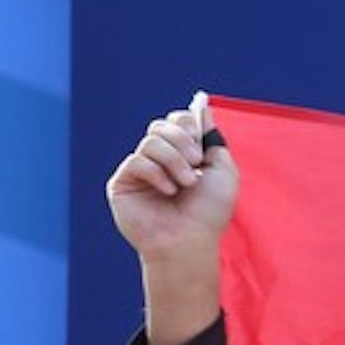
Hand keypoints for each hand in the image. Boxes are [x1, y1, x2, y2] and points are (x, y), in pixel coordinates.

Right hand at [106, 94, 234, 344]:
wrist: (190, 240)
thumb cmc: (208, 212)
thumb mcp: (222, 170)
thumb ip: (211, 137)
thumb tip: (201, 103)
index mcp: (181, 154)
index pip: (178, 120)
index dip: (189, 125)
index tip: (201, 147)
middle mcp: (158, 159)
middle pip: (162, 124)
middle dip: (183, 139)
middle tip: (196, 163)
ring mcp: (139, 170)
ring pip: (151, 140)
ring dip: (174, 160)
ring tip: (185, 184)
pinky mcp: (122, 182)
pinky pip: (137, 160)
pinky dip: (157, 173)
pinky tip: (168, 191)